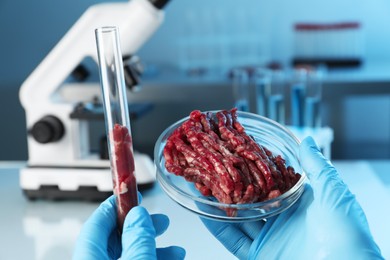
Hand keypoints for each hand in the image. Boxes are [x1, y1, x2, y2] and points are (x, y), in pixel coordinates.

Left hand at [73, 194, 184, 259]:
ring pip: (129, 255)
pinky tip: (171, 259)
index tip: (130, 193)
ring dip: (154, 247)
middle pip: (116, 240)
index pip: (97, 222)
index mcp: (89, 257)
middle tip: (160, 220)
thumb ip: (137, 237)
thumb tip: (138, 215)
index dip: (115, 205)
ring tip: (176, 250)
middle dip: (143, 228)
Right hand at [201, 136, 382, 258]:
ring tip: (202, 185)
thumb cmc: (344, 229)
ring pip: (238, 218)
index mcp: (300, 202)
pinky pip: (233, 239)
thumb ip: (316, 165)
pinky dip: (217, 226)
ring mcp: (270, 236)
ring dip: (219, 203)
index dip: (254, 168)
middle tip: (214, 169)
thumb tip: (306, 140)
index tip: (237, 154)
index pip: (271, 180)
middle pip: (251, 199)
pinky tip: (204, 210)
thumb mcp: (332, 190)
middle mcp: (283, 218)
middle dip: (232, 185)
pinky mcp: (259, 255)